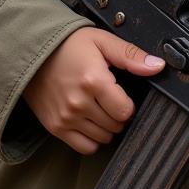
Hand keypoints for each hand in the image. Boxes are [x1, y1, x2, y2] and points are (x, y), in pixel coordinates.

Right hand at [23, 27, 164, 154]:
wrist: (31, 50)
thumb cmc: (68, 44)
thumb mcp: (101, 41)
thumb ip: (131, 55)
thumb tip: (157, 66)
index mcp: (93, 81)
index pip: (125, 111)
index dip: (128, 103)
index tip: (120, 92)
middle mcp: (79, 103)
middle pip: (115, 126)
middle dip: (118, 113)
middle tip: (108, 97)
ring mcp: (66, 118)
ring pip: (102, 138)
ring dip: (106, 126)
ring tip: (98, 106)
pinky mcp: (55, 127)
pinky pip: (84, 147)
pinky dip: (91, 138)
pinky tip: (89, 120)